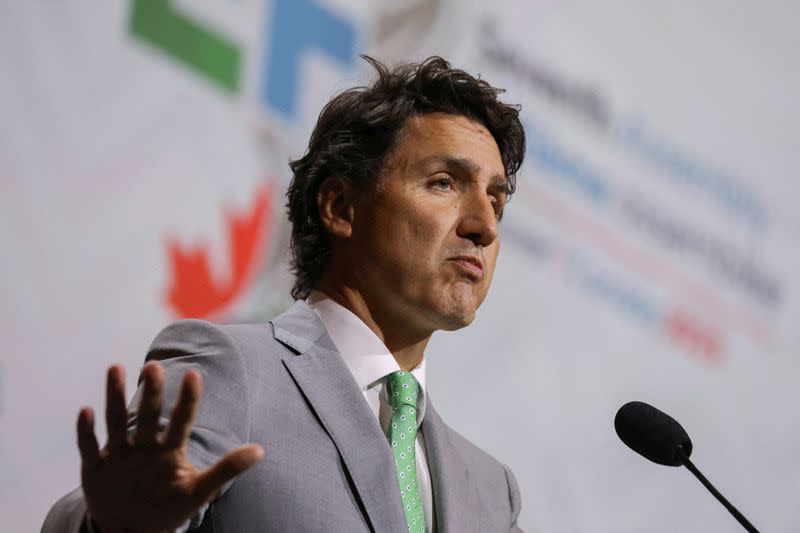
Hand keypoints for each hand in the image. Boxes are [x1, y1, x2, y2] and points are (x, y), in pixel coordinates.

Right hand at [77, 362, 263, 532]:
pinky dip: (87, 431)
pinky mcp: (95, 470)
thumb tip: (260, 451)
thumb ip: (227, 469)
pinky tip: (86, 410)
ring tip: (115, 367)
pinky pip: (88, 447)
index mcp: (169, 450)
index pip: (182, 420)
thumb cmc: (169, 506)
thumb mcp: (199, 490)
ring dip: (114, 396)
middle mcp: (144, 446)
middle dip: (151, 392)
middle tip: (154, 366)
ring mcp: (118, 455)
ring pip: (116, 421)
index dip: (188, 399)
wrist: (132, 529)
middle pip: (148, 415)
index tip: (194, 374)